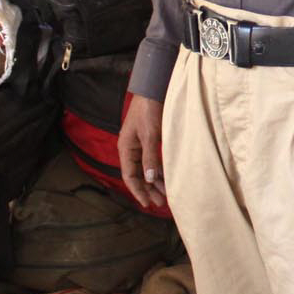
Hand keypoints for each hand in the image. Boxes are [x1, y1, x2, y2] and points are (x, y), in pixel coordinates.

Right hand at [116, 94, 166, 209]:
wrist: (153, 90)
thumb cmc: (149, 110)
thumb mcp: (150, 135)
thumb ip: (150, 158)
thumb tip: (150, 180)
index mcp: (126, 148)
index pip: (130, 176)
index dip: (138, 191)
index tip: (148, 203)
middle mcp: (131, 148)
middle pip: (138, 175)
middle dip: (148, 189)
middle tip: (161, 203)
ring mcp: (140, 144)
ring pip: (146, 168)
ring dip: (155, 181)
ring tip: (166, 194)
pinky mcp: (149, 140)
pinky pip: (152, 160)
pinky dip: (159, 170)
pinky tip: (167, 177)